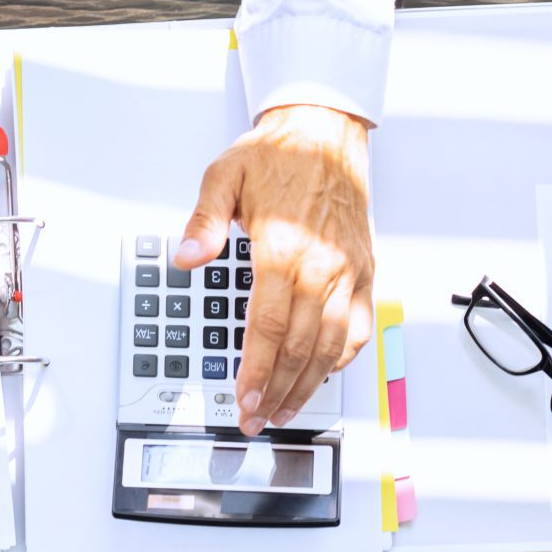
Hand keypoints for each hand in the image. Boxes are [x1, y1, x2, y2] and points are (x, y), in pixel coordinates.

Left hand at [175, 103, 372, 436]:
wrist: (327, 132)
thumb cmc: (279, 154)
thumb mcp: (224, 176)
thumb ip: (204, 222)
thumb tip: (187, 256)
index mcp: (284, 248)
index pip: (267, 327)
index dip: (255, 372)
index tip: (243, 400)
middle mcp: (322, 265)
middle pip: (300, 346)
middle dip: (277, 391)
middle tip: (257, 419)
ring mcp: (348, 270)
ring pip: (332, 344)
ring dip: (308, 384)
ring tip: (287, 410)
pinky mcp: (364, 270)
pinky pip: (359, 325)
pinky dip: (343, 356)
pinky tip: (324, 373)